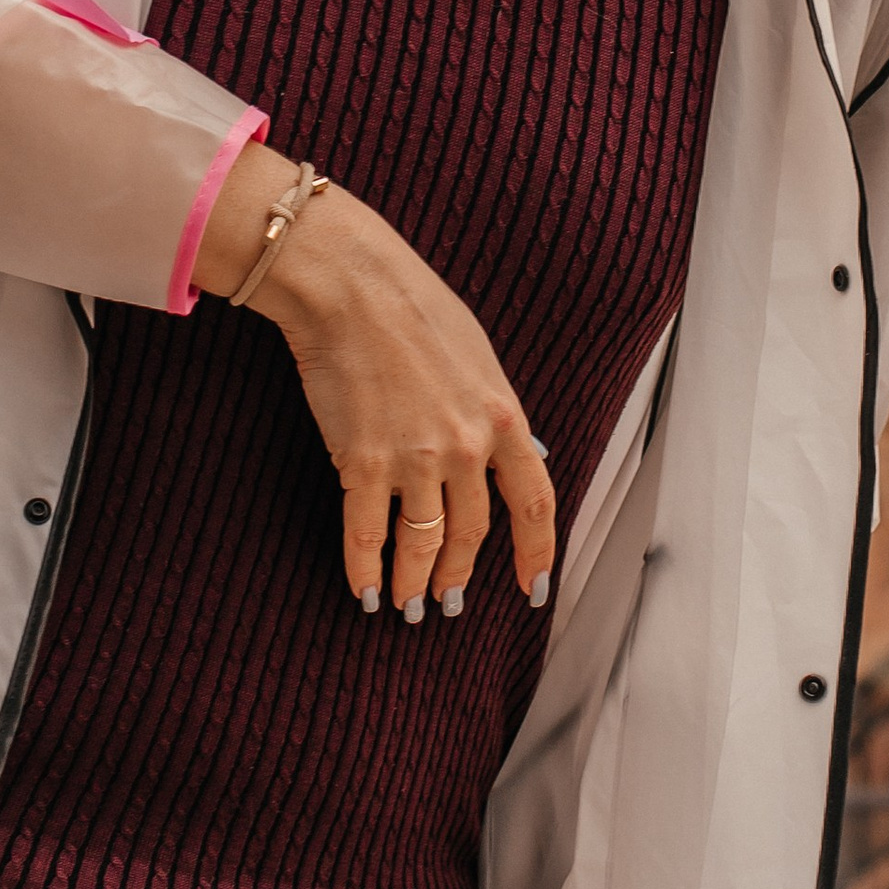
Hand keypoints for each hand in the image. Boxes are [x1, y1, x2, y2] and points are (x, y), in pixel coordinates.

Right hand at [192, 154, 555, 617]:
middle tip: (448, 599)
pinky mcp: (362, 462)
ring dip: (415, 581)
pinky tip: (363, 590)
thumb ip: (490, 411)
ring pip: (422, 542)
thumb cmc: (412, 304)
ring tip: (407, 604)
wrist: (352, 284)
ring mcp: (415, 458)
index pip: (534, 503)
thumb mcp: (477, 355)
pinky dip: (364, 569)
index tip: (533, 587)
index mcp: (503, 417)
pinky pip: (367, 533)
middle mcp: (466, 446)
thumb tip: (503, 453)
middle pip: (472, 532)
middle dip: (459, 572)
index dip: (536, 552)